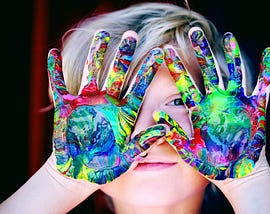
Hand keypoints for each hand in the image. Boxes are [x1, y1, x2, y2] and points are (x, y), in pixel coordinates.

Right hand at [48, 30, 164, 183]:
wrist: (81, 171)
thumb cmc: (107, 165)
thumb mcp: (128, 156)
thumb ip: (145, 141)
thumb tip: (167, 127)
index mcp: (125, 113)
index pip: (139, 87)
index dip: (148, 71)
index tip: (158, 52)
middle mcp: (108, 102)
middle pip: (117, 73)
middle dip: (124, 54)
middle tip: (131, 34)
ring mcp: (87, 102)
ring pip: (93, 71)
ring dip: (96, 54)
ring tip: (102, 34)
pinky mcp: (66, 106)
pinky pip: (59, 85)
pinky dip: (55, 71)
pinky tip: (53, 54)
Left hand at [156, 27, 269, 179]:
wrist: (234, 173)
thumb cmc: (210, 163)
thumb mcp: (188, 149)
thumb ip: (174, 132)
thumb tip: (155, 116)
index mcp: (199, 108)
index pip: (185, 83)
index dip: (176, 67)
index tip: (165, 50)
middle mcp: (216, 101)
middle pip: (208, 70)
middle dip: (202, 51)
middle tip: (195, 32)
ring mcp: (236, 102)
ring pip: (234, 72)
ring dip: (232, 55)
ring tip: (229, 36)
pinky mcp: (255, 107)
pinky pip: (263, 85)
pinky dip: (267, 70)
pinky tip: (269, 53)